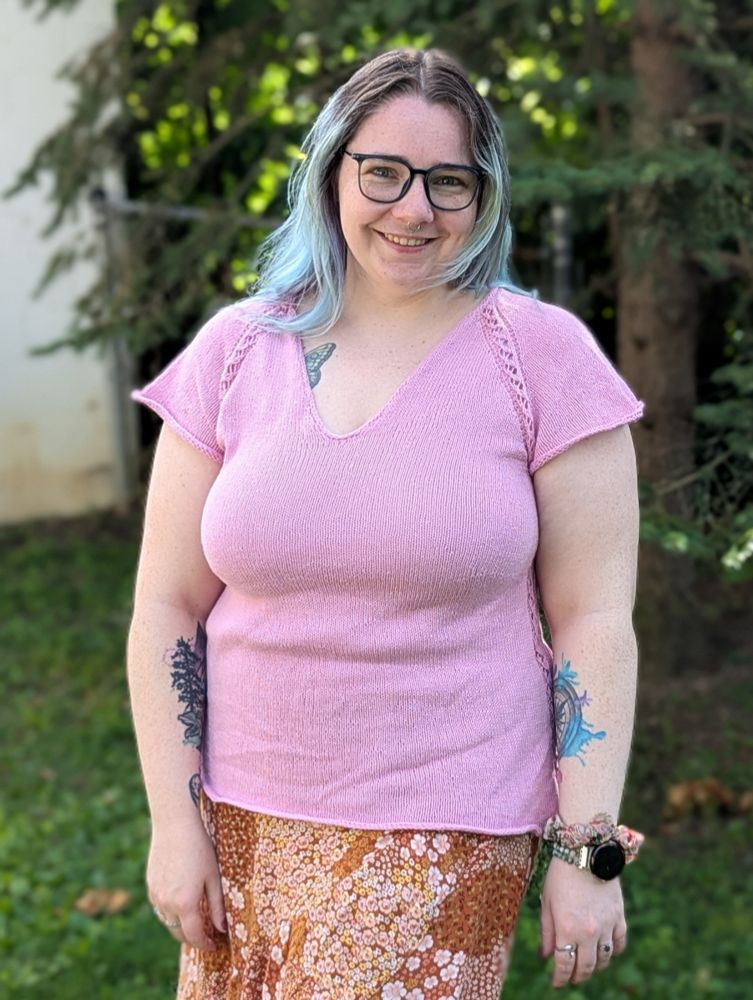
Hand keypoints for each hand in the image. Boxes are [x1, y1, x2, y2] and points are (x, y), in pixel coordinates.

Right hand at [146, 812, 226, 951]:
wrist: (174, 826)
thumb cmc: (199, 848)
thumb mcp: (213, 876)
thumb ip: (217, 905)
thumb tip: (221, 929)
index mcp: (184, 903)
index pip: (193, 935)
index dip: (204, 944)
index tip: (214, 946)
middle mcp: (166, 903)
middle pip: (178, 933)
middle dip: (192, 938)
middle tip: (206, 936)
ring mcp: (155, 895)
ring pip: (168, 921)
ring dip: (180, 926)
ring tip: (195, 921)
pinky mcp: (150, 886)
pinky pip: (160, 908)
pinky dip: (170, 912)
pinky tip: (181, 904)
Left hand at [539, 858, 626, 987]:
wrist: (586, 852)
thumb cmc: (561, 875)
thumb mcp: (547, 902)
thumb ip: (546, 931)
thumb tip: (544, 956)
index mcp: (566, 928)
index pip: (564, 965)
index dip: (559, 978)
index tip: (556, 983)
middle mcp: (588, 932)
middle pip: (585, 967)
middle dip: (576, 977)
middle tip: (570, 978)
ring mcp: (606, 926)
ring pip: (603, 959)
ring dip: (594, 967)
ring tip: (586, 965)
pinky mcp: (619, 917)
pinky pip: (619, 943)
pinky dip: (613, 952)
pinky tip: (606, 951)